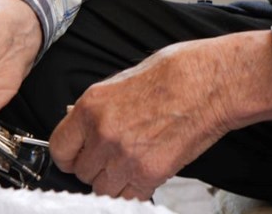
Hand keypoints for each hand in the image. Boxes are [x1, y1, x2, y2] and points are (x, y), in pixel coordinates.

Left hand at [49, 31, 271, 199]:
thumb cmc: (174, 74)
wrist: (211, 83)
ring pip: (103, 190)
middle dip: (95, 168)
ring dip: (114, 182)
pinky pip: (129, 197)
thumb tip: (81, 122)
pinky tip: (145, 172)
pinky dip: (134, 191)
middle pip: (82, 173)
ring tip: (131, 164)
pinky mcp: (151, 173)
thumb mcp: (122, 81)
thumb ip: (97, 108)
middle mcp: (103, 133)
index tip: (76, 156)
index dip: (69, 155)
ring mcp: (126, 156)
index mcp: (91, 106)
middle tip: (112, 157)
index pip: (60, 149)